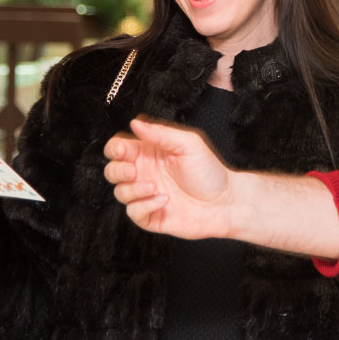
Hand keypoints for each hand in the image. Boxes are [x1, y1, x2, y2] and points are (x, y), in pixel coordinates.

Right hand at [104, 117, 234, 238]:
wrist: (226, 203)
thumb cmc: (210, 172)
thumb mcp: (188, 144)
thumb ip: (161, 133)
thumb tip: (135, 123)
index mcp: (150, 153)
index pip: (119, 148)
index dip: (114, 149)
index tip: (123, 151)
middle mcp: (145, 174)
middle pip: (112, 171)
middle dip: (117, 171)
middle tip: (134, 172)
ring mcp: (147, 195)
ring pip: (120, 193)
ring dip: (133, 190)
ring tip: (156, 187)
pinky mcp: (151, 216)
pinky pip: (133, 212)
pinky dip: (144, 206)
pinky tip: (163, 200)